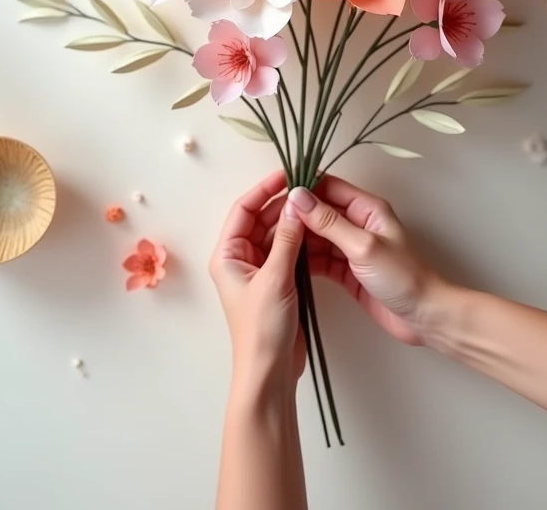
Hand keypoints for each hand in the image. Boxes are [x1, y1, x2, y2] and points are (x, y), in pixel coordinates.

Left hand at [210, 170, 305, 387]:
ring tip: (318, 206)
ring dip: (295, 221)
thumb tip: (296, 202)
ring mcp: (259, 270)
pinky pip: (288, 251)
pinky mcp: (277, 282)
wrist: (269, 373)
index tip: (289, 173)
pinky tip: (319, 232)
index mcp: (227, 254)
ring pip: (277, 234)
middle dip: (284, 203)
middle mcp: (240, 258)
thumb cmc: (262, 330)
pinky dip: (301, 240)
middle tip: (311, 187)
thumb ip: (287, 239)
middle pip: (261, 219)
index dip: (265, 189)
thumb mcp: (276, 278)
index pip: (243, 209)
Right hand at [288, 176, 449, 346]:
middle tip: (268, 225)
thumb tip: (298, 196)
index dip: (303, 189)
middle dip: (296, 217)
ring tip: (272, 245)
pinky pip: (322, 259)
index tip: (276, 194)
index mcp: (367, 209)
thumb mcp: (363, 246)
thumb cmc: (403, 277)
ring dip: (298, 240)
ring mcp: (353, 248)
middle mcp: (359, 224)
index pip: (329, 188)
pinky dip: (306, 260)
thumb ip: (329, 222)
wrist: (423, 317)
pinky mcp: (348, 270)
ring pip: (318, 237)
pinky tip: (288, 264)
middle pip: (320, 213)